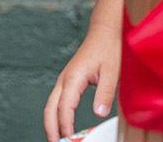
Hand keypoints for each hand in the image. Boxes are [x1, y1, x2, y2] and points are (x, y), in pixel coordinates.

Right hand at [43, 23, 119, 141]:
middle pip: (50, 110)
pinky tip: (64, 125)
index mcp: (73, 78)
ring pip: (51, 106)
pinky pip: (57, 101)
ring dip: (52, 124)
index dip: (66, 126)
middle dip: (51, 129)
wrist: (104, 32)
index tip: (71, 139)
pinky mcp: (68, 81)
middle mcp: (64, 80)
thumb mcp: (112, 71)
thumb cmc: (108, 49)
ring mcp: (64, 80)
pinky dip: (57, 115)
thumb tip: (99, 114)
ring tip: (58, 140)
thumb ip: (105, 93)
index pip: (65, 108)